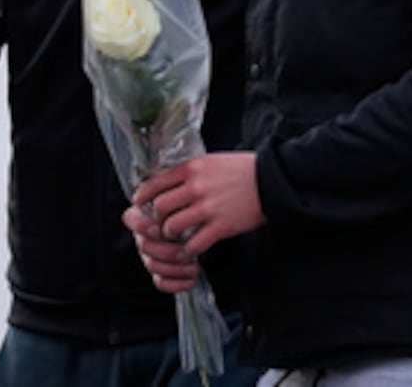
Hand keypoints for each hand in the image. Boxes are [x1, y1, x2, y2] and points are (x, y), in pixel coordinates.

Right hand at [123, 204, 200, 293]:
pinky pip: (161, 283)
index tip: (158, 229)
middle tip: (187, 251)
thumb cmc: (192, 208)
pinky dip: (177, 284)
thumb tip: (174, 211)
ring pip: (153, 266)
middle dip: (167, 251)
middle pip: (145, 247)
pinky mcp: (159, 272)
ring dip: (176, 269)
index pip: (132, 219)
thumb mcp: (184, 202)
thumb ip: (176, 204)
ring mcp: (149, 255)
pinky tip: (192, 280)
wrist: (203, 224)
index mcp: (144, 214)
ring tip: (196, 267)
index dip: (142, 226)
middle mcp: (143, 236)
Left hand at [131, 152, 264, 258]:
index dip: (142, 196)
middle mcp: (196, 187)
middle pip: (159, 208)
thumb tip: (168, 181)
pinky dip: (188, 251)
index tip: (140, 204)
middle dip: (156, 219)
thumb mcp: (211, 161)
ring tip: (176, 236)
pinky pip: (194, 245)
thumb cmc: (242, 169)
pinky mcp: (220, 227)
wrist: (271, 181)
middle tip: (160, 224)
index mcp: (192, 167)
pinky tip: (191, 249)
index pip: (154, 183)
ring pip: (172, 228)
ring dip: (170, 235)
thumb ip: (190, 171)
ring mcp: (207, 208)